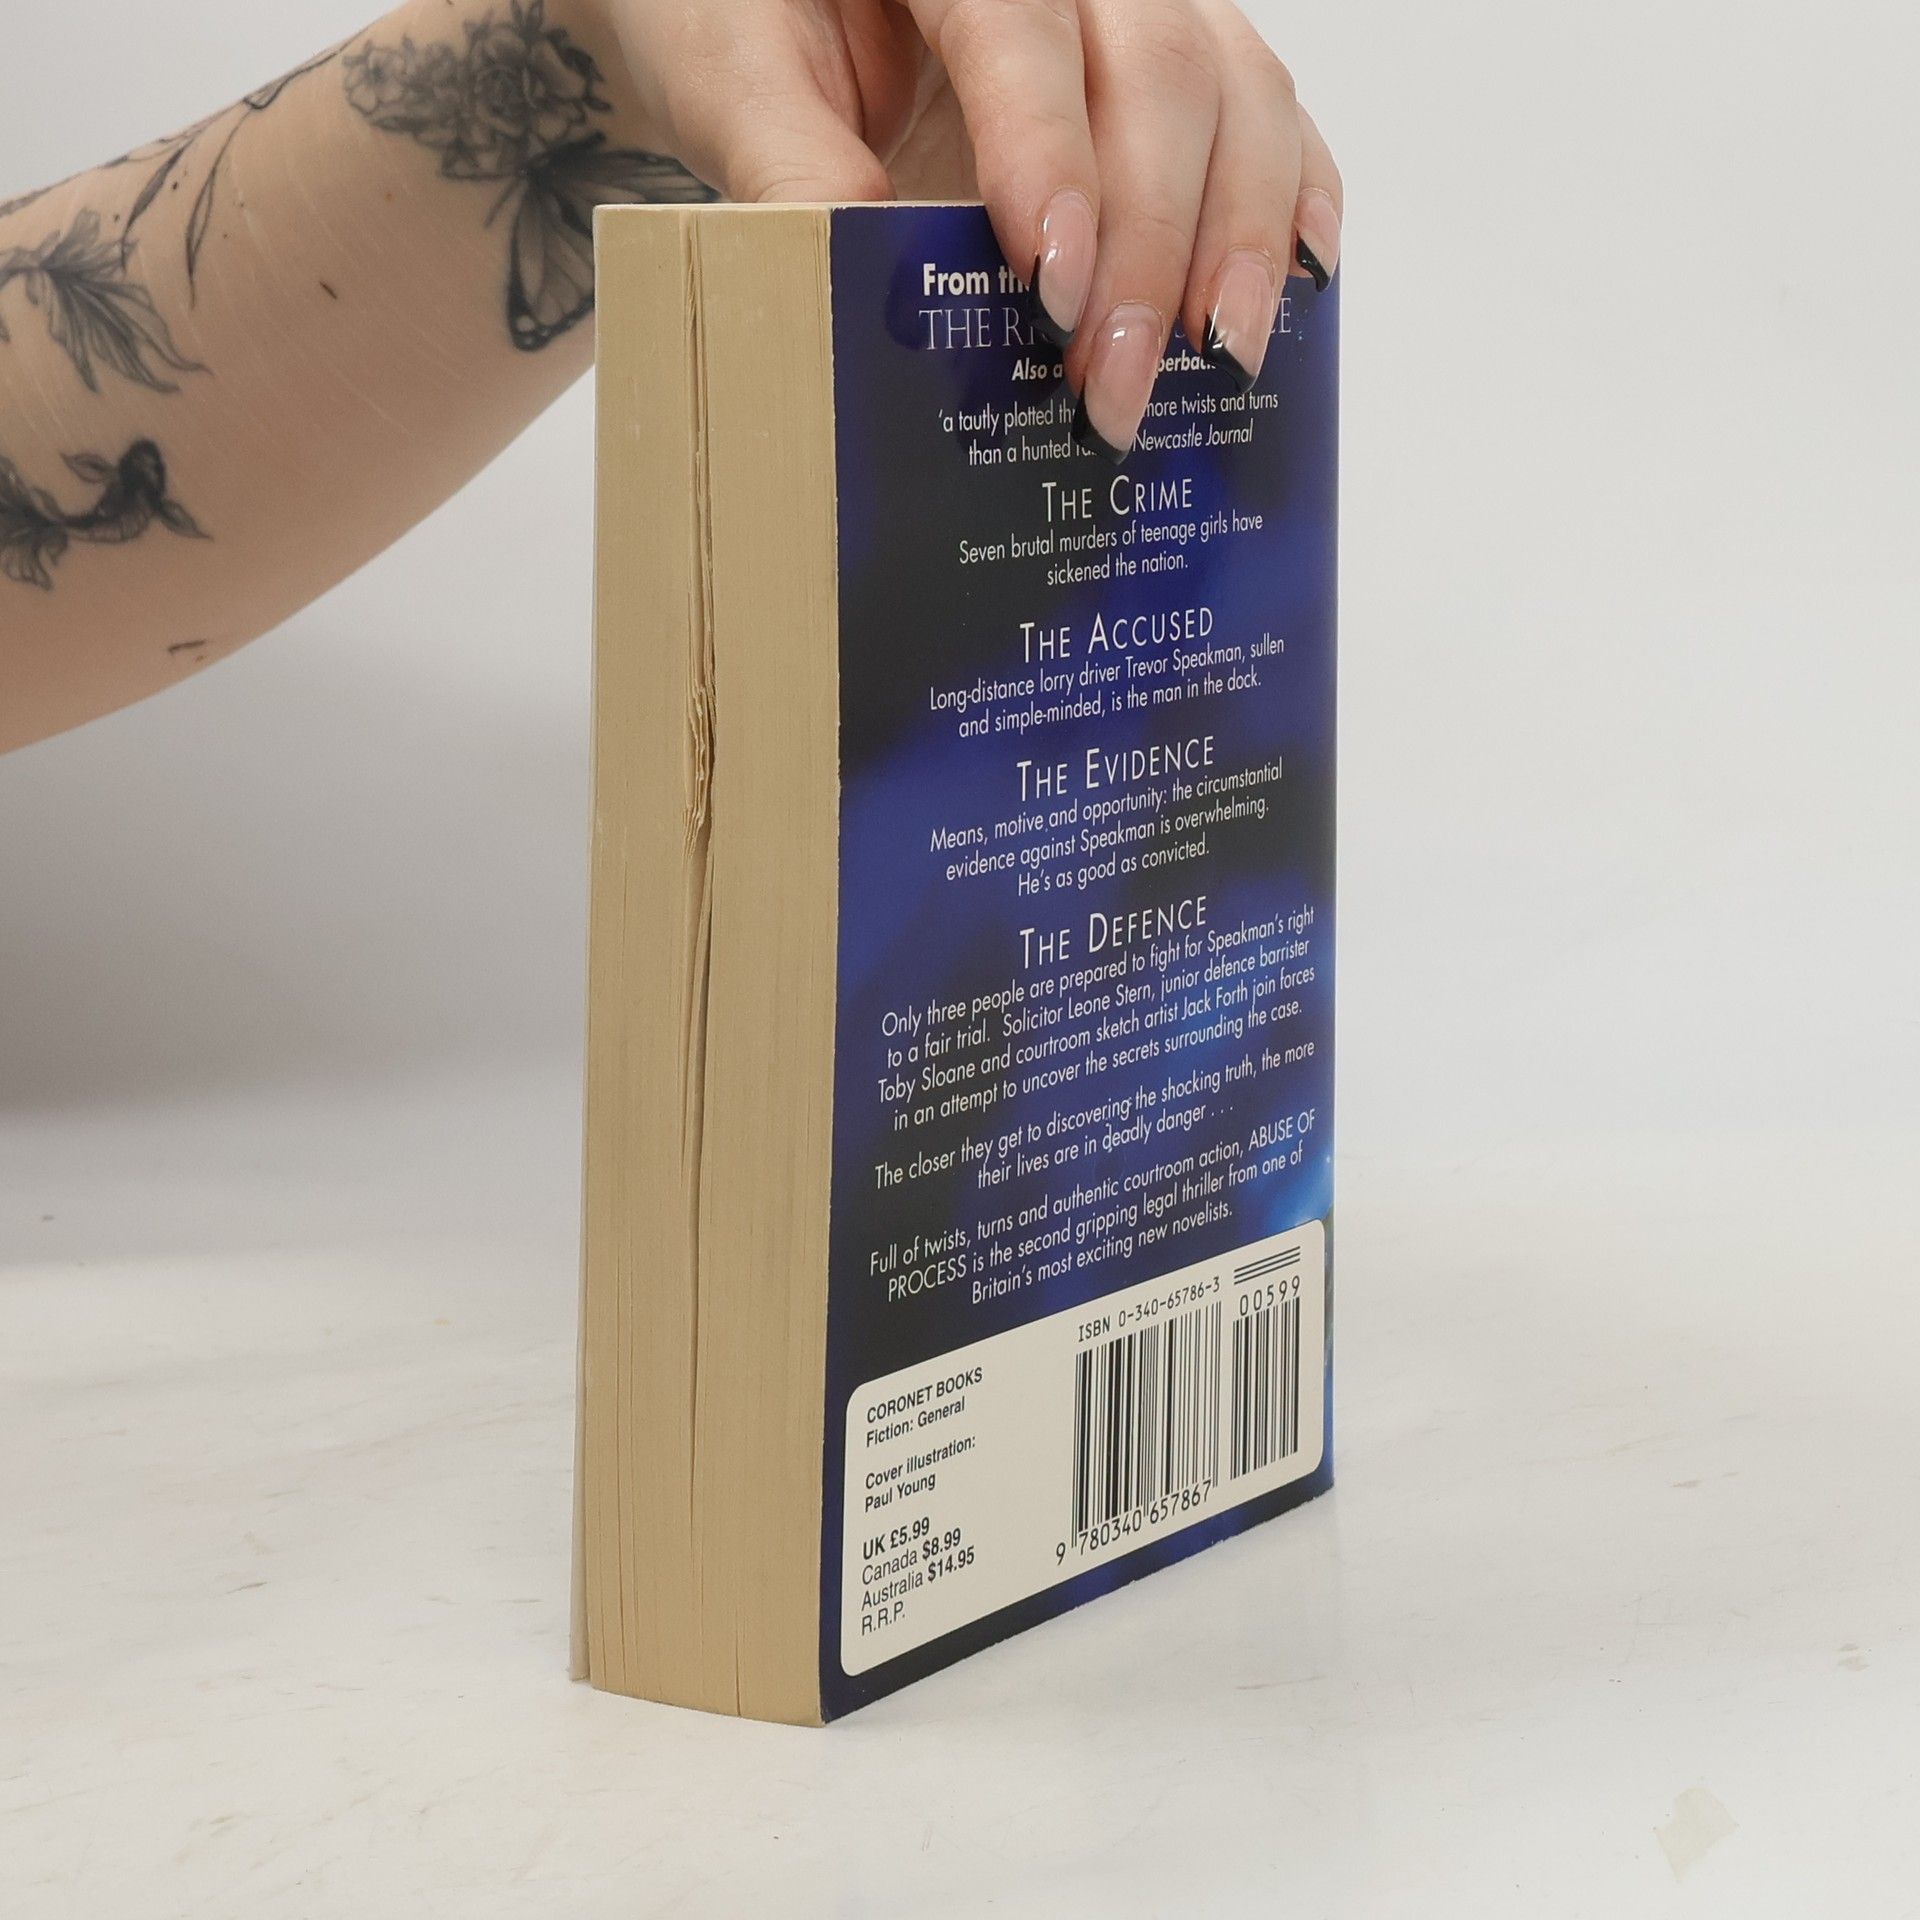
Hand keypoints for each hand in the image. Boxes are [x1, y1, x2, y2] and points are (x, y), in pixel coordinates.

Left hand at [598, 0, 1340, 458]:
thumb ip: (791, 166)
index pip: (1027, 32)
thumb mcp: (730, 77)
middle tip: (1114, 389)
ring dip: (1244, 234)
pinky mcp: (1170, 57)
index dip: (1055, 159)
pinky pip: (1263, 108)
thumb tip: (870, 295)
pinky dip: (1294, 197)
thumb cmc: (739, 12)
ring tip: (1222, 358)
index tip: (1054, 289)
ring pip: (1238, 86)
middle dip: (1151, 244)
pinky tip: (1299, 285)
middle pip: (1160, 69)